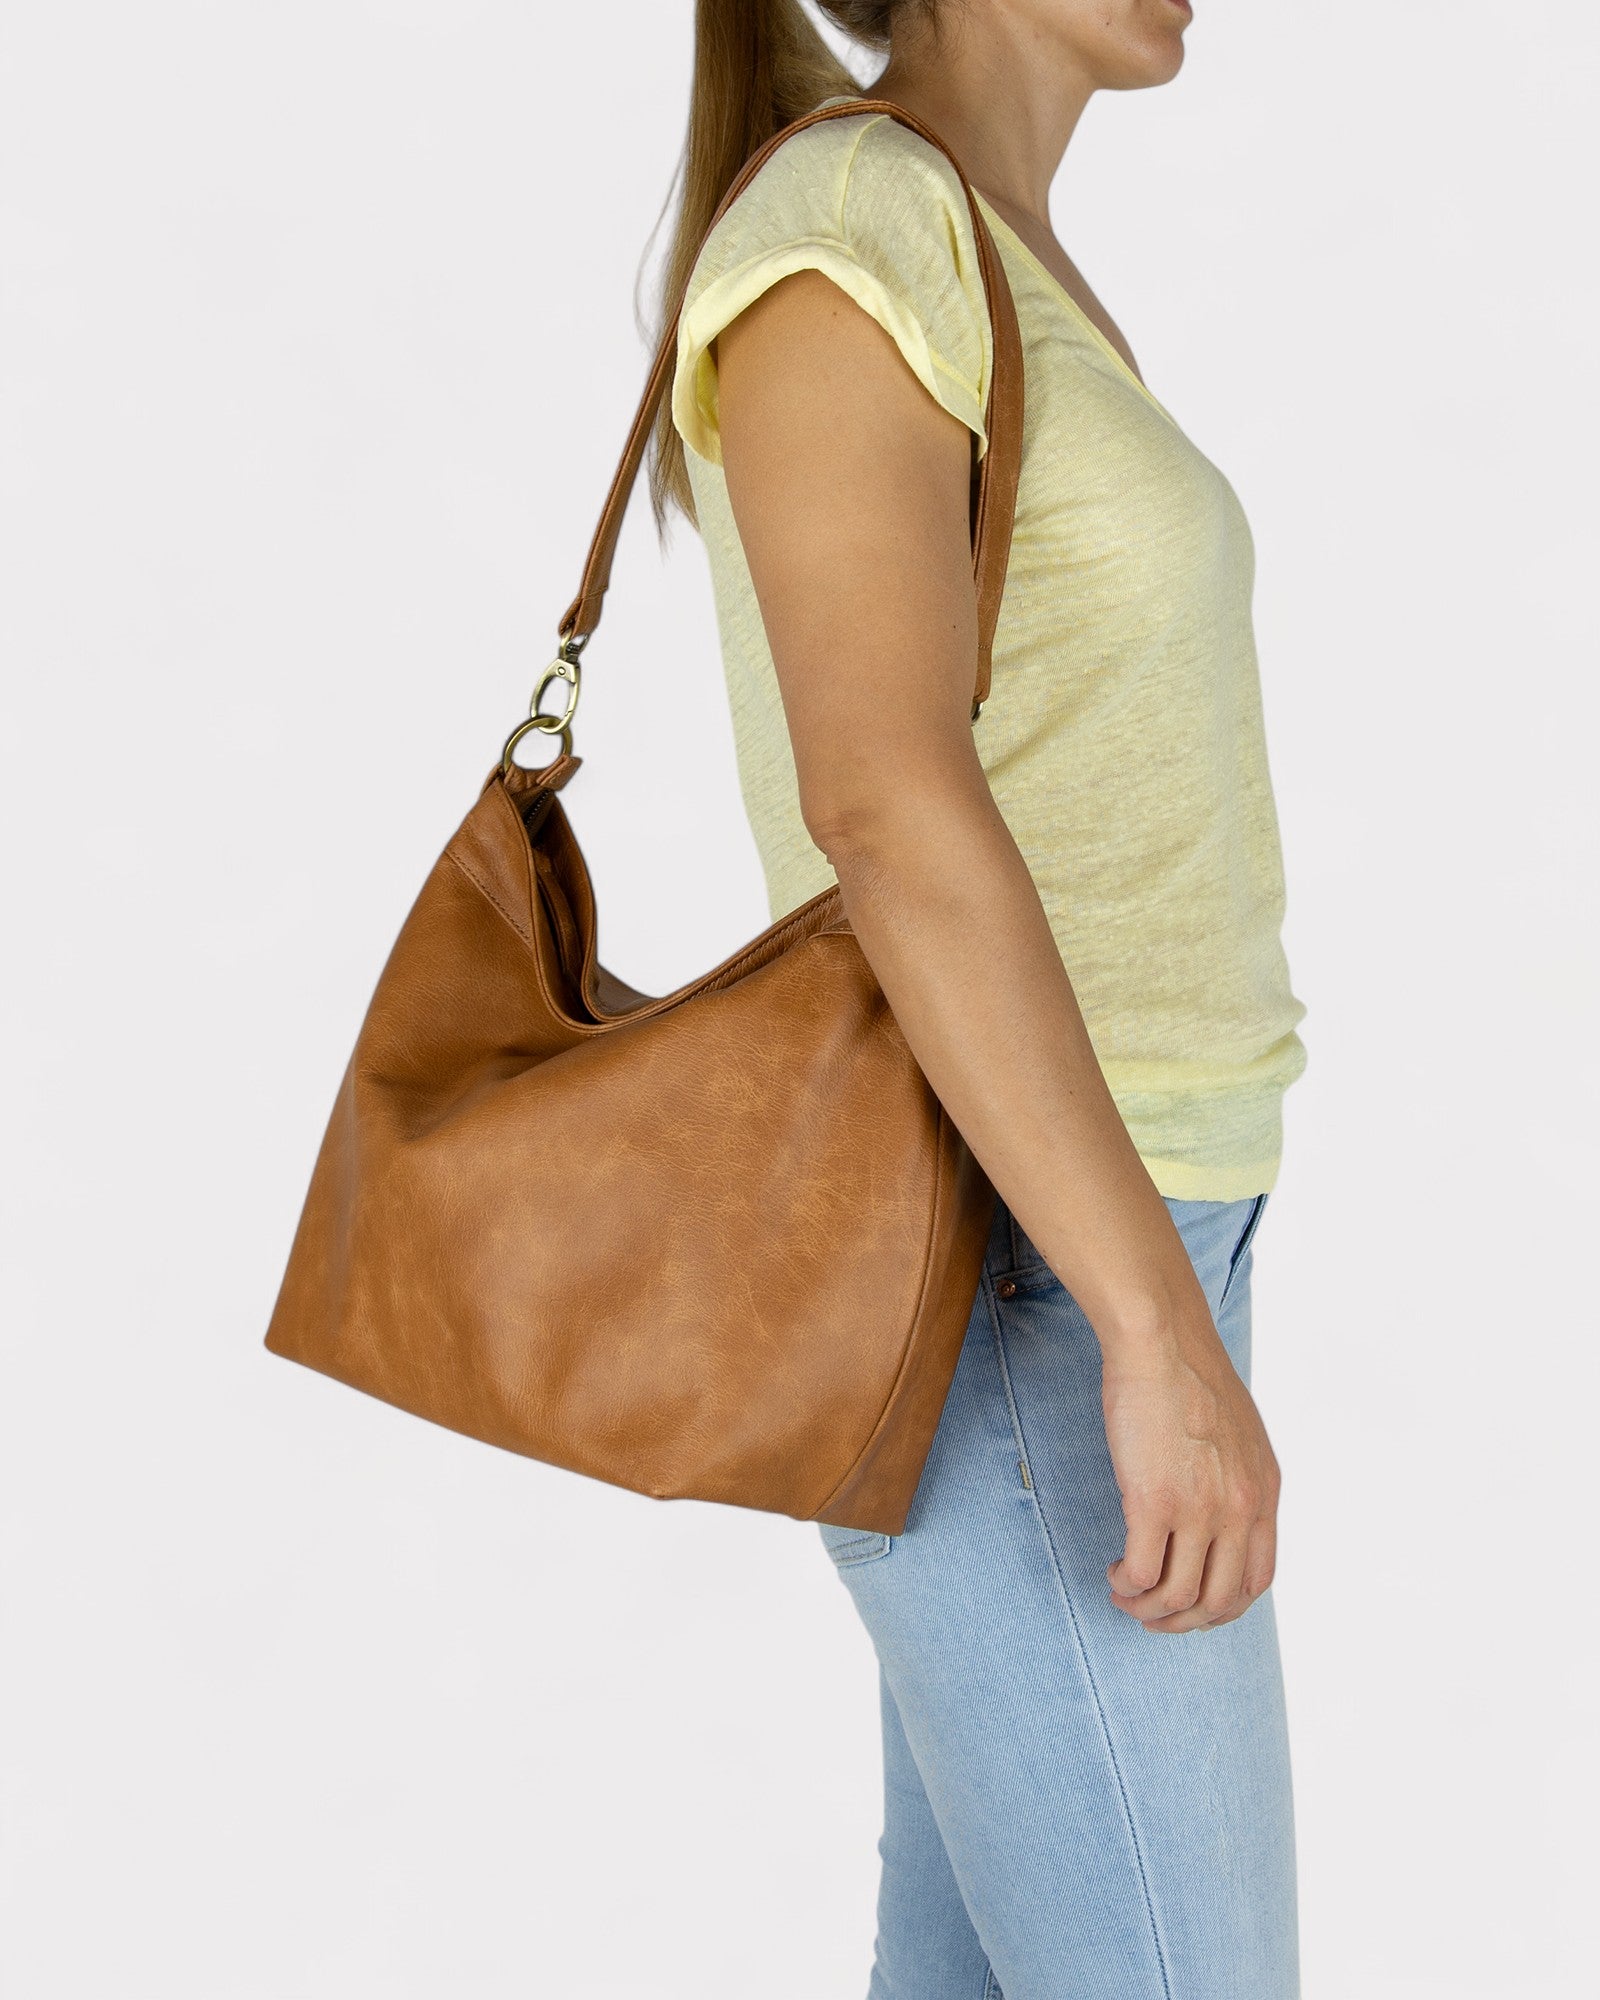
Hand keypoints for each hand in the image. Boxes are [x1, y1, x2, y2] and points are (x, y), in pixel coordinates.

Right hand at [1100, 1318, 1279, 1633]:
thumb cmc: (1188, 1374)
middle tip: (1152, 1614)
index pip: (1257, 1582)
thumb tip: (1219, 1509)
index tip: (1192, 1605)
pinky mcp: (1153, 1501)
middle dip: (1182, 1620)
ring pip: (1178, 1596)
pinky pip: (1142, 1574)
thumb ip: (1238, 1478)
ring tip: (1124, 1593)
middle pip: (1219, 1600)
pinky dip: (1127, 1585)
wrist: (1161, 1339)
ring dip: (1148, 1609)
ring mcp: (1198, 1509)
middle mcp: (1239, 1509)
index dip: (1222, 1606)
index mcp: (1264, 1494)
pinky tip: (1115, 1573)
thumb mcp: (1240, 1434)